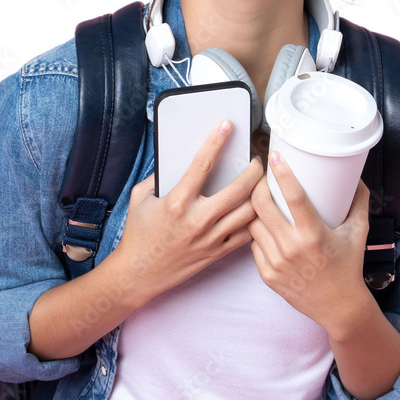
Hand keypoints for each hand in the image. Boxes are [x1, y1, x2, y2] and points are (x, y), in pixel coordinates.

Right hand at [114, 119, 262, 302]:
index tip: (227, 125)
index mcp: (177, 202)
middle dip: (253, 170)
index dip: (216, 141)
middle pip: (238, 189)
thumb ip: (157, 176)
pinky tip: (256, 211)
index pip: (202, 164)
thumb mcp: (140, 199)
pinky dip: (254, 221)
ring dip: (259, 195)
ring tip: (261, 185)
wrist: (138, 274)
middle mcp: (197, 220)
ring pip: (249, 213)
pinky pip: (245, 236)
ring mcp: (210, 238)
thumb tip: (175, 159)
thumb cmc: (138, 235)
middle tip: (257, 160)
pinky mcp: (216, 253)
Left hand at [247, 151, 371, 330]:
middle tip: (261, 178)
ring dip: (254, 210)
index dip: (282, 173)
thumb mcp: (358, 232)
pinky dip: (257, 234)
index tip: (274, 156)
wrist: (339, 307)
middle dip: (257, 186)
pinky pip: (253, 246)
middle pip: (262, 206)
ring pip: (253, 225)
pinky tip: (264, 228)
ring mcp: (277, 263)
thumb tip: (356, 177)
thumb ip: (358, 202)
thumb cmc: (349, 267)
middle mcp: (292, 248)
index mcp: (314, 234)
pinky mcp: (268, 276)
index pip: (293, 196)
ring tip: (260, 201)